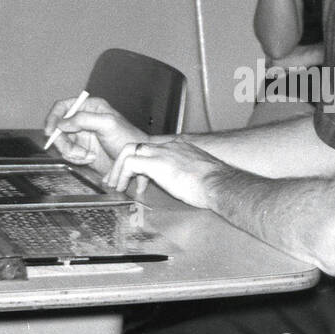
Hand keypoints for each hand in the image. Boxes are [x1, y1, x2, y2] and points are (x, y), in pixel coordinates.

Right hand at [43, 96, 146, 178]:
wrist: (133, 160)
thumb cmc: (127, 138)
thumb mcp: (108, 124)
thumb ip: (84, 119)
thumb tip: (61, 123)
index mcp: (89, 107)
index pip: (63, 106)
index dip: (53, 117)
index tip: (50, 132)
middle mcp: (82, 119)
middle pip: (58, 127)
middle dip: (63, 141)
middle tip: (74, 151)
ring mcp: (81, 135)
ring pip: (61, 142)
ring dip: (72, 152)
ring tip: (88, 156)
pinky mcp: (81, 150)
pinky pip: (68, 154)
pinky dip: (76, 158)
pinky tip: (89, 159)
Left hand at [103, 137, 226, 208]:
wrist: (220, 184)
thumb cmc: (214, 185)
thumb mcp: (197, 175)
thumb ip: (185, 174)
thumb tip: (180, 185)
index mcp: (179, 148)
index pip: (151, 148)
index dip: (138, 162)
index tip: (132, 175)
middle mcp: (169, 146)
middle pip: (136, 146)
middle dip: (121, 162)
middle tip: (114, 179)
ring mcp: (162, 152)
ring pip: (128, 150)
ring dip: (118, 169)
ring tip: (116, 185)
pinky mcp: (156, 163)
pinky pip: (130, 164)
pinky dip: (122, 175)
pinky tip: (122, 187)